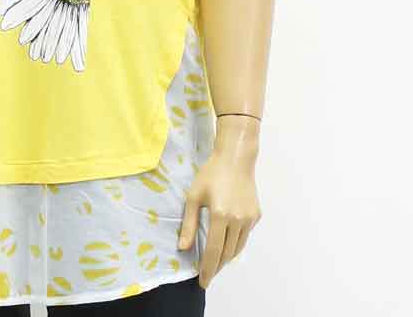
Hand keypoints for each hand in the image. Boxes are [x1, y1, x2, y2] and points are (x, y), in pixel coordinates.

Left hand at [177, 147, 261, 289]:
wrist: (235, 158)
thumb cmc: (211, 174)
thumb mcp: (194, 196)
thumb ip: (189, 224)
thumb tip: (183, 248)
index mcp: (220, 215)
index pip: (214, 251)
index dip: (208, 269)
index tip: (203, 281)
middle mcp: (238, 220)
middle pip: (227, 253)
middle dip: (217, 266)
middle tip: (207, 274)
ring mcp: (249, 218)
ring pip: (238, 247)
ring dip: (227, 257)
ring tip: (216, 263)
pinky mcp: (256, 215)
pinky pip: (245, 235)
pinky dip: (236, 243)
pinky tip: (227, 241)